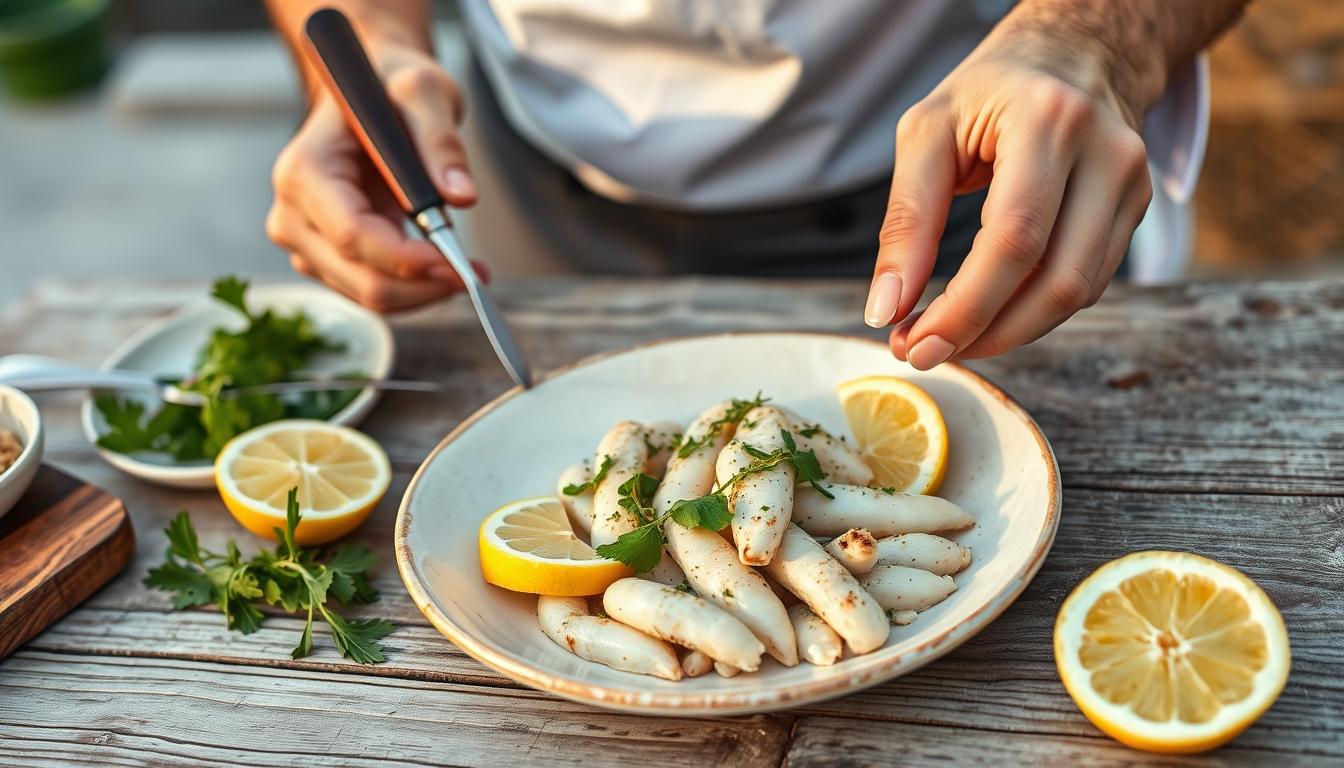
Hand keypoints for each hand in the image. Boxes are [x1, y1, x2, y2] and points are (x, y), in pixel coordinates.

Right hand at [266, 49, 479, 312]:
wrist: (365, 100)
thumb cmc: (387, 91)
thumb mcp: (422, 93)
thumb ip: (441, 141)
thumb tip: (462, 196)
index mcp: (305, 171)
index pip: (354, 236)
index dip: (408, 260)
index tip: (459, 265)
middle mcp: (292, 214)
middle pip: (361, 279)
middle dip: (425, 285)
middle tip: (476, 274)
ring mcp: (304, 243)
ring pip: (369, 296)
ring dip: (423, 292)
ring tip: (467, 267)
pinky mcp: (324, 261)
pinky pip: (372, 293)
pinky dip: (412, 289)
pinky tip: (440, 266)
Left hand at [866, 17, 1153, 367]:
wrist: (1069, 55)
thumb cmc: (987, 93)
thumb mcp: (926, 135)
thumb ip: (906, 221)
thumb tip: (886, 309)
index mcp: (1050, 121)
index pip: (1014, 239)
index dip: (964, 307)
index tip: (912, 343)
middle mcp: (1108, 153)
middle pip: (1055, 280)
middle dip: (984, 333)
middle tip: (923, 352)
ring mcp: (1132, 184)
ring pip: (1076, 293)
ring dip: (1006, 333)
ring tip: (947, 339)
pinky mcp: (1135, 210)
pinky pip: (1085, 284)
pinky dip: (1031, 312)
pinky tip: (986, 315)